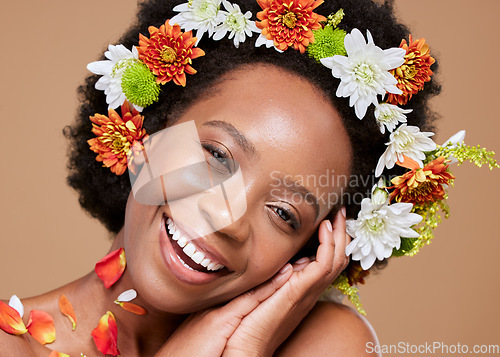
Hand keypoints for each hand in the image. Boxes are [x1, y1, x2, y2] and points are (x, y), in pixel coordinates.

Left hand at [155, 208, 349, 356]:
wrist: (242, 350)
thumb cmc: (247, 325)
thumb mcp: (263, 295)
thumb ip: (275, 281)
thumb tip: (286, 263)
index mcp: (301, 292)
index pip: (326, 264)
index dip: (332, 243)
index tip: (330, 221)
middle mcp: (309, 292)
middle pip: (336, 260)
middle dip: (342, 235)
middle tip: (342, 212)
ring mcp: (306, 293)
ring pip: (334, 261)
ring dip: (339, 236)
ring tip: (338, 215)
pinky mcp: (297, 293)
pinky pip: (322, 267)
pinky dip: (328, 246)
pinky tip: (326, 230)